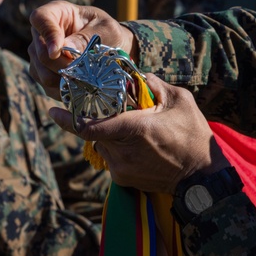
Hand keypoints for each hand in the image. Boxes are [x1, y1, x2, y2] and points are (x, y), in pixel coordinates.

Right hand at [28, 0, 136, 99]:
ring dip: (64, 80)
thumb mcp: (106, 30)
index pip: (40, 18)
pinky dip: (64, 90)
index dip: (48, 35)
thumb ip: (87, 38)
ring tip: (85, 80)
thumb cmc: (108, 33)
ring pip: (42, 73)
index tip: (58, 51)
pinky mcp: (42, 73)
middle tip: (84, 72)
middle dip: (62, 66)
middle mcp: (42, 33)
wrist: (111, 48)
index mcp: (57, 13)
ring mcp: (39, 54)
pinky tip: (79, 87)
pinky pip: (46, 86)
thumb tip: (66, 49)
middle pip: (40, 53)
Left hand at [47, 72, 230, 192]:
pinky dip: (117, 148)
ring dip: (109, 134)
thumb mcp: (181, 101)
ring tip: (132, 128)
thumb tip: (138, 75)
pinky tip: (138, 145)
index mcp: (134, 130)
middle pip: (95, 132)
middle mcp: (122, 152)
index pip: (89, 126)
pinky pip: (111, 157)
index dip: (68, 118)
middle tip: (103, 106)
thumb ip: (156, 84)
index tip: (53, 109)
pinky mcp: (122, 180)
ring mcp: (120, 169)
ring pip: (102, 144)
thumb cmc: (194, 137)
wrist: (202, 180)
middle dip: (96, 119)